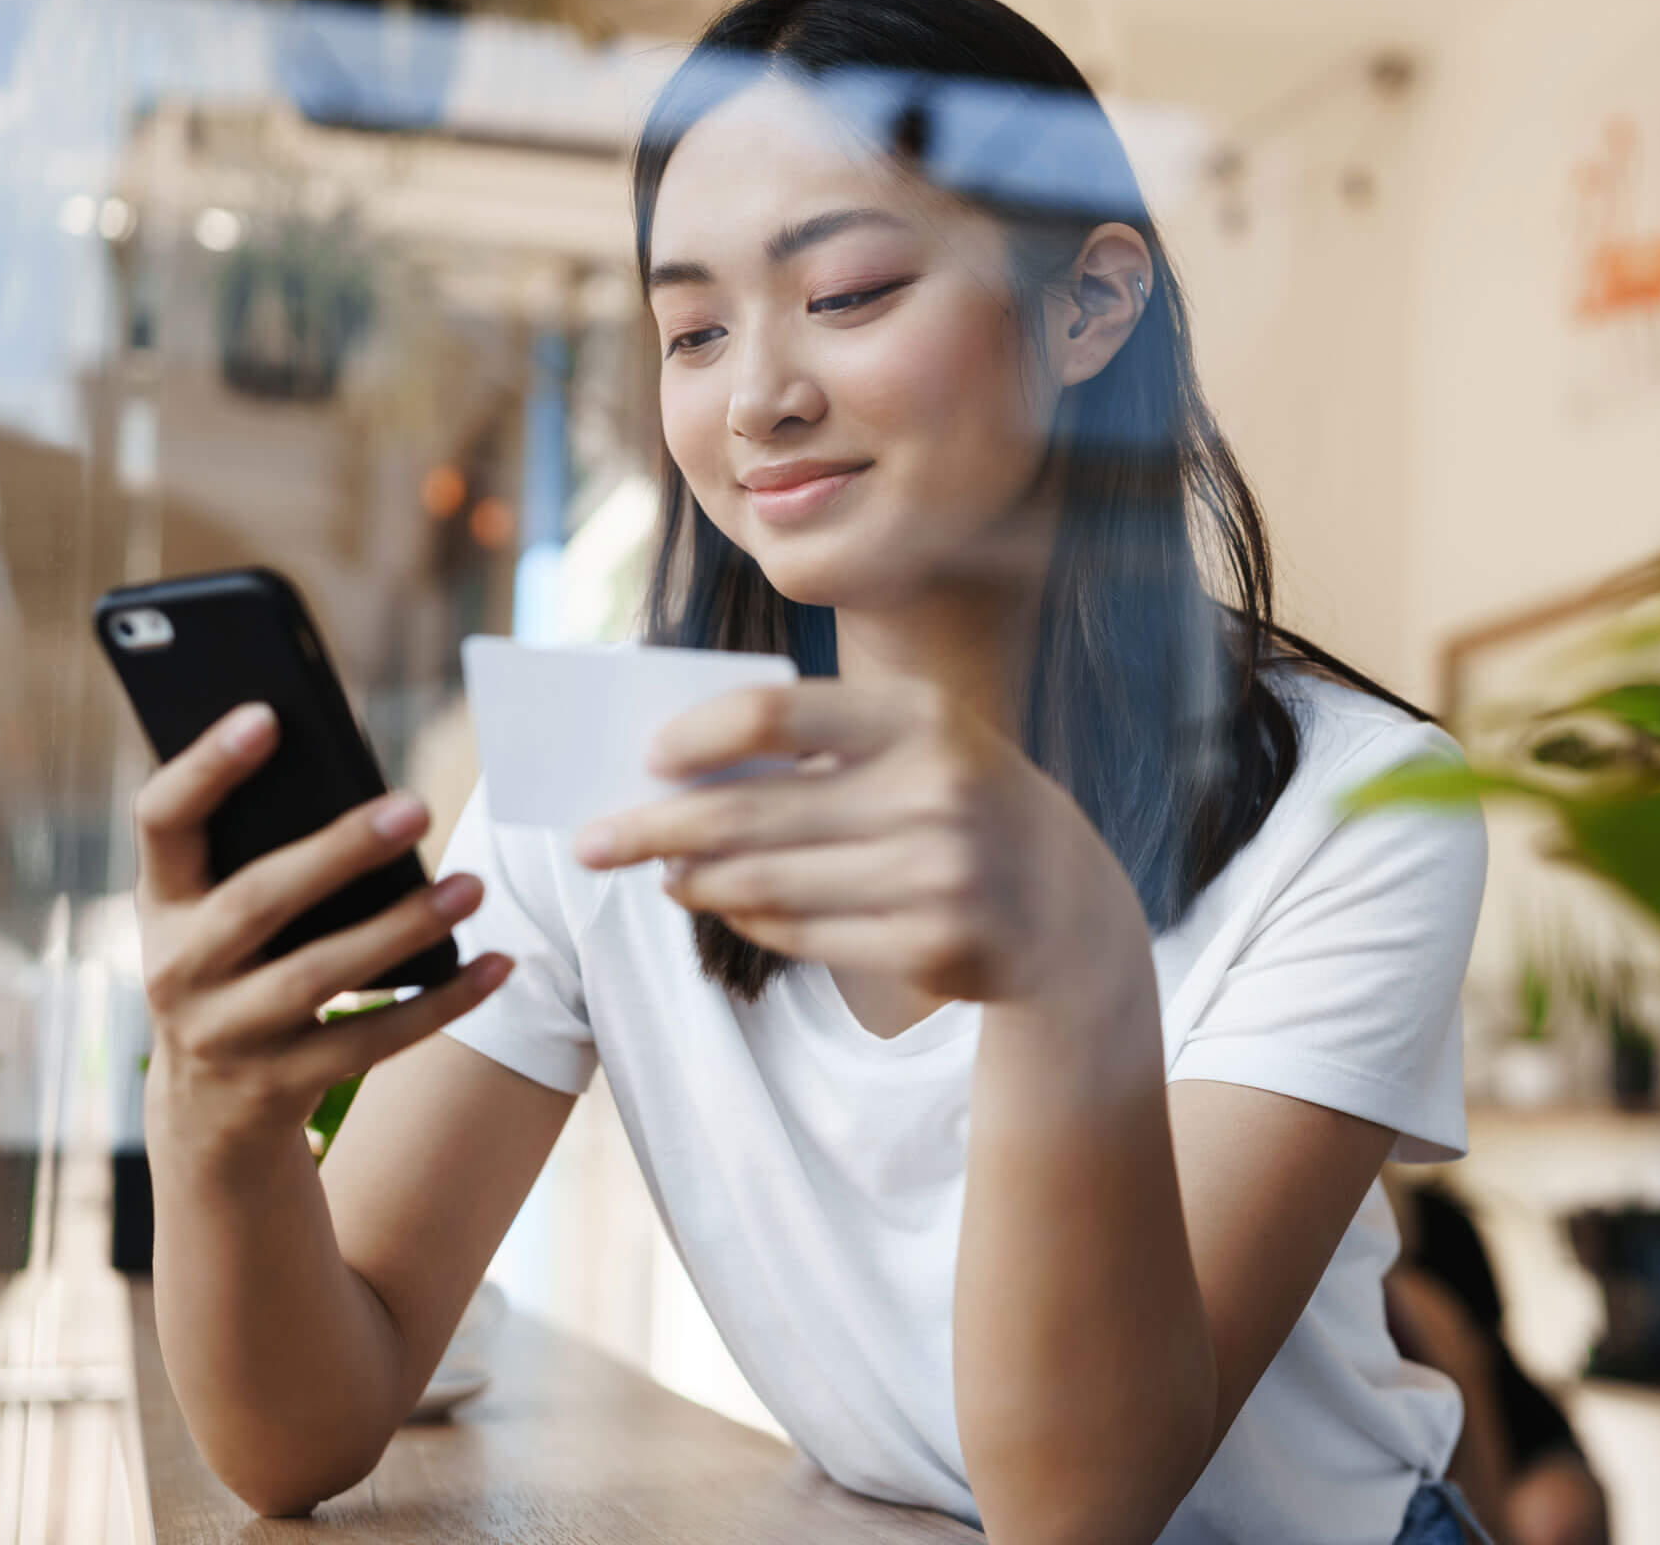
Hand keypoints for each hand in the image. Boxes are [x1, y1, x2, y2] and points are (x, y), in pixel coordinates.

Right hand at [132, 703, 512, 1165]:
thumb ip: (261, 853)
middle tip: (417, 805)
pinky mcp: (279, 1086)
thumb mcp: (219, 915)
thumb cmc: (238, 969)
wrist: (208, 1112)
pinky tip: (497, 965)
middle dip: (338, 852)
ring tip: (472, 886)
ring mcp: (223, 1034)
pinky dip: (441, 1002)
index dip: (206, 766)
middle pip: (256, 901)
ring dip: (402, 928)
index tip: (267, 714)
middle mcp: (176, 969)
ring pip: (317, 977)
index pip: (162, 820)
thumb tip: (366, 783)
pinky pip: (371, 1041)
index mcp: (159, 903)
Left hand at [573, 680, 1152, 1010]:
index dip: (696, 736)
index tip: (647, 758)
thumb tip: (674, 765)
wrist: (1069, 906)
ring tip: (661, 872)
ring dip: (695, 880)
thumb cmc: (959, 802)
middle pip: (750, 811)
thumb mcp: (914, 745)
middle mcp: (935, 790)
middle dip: (653, 826)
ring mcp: (940, 874)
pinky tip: (726, 905)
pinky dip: (751, 922)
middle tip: (590, 841)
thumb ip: (816, 745)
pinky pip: (803, 937)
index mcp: (920, 717)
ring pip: (766, 884)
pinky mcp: (935, 946)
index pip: (774, 714)